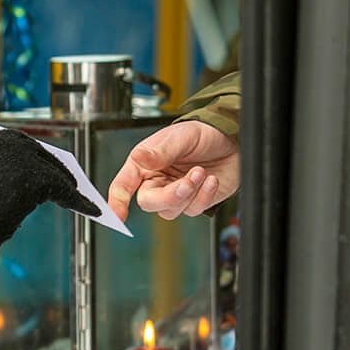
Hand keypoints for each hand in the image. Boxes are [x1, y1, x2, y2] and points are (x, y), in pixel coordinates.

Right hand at [0, 129, 100, 249]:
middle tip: (69, 184)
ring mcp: (24, 157)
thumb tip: (17, 185)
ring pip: (54, 172)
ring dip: (68, 185)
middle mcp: (8, 140)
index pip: (21, 148)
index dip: (37, 162)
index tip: (50, 169)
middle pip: (42, 156)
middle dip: (56, 171)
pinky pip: (64, 190)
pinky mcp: (39, 176)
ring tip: (79, 194)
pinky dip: (79, 201)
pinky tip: (90, 209)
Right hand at [106, 121, 239, 221]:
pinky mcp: (194, 202)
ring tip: (201, 172)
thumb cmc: (202, 134)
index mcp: (145, 164)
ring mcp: (175, 194)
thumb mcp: (180, 137)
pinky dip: (204, 196)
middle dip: (168, 196)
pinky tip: (211, 180)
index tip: (118, 215)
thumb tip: (139, 157)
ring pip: (171, 210)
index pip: (123, 185)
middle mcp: (157, 181)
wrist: (233, 140)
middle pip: (149, 203)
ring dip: (189, 193)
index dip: (117, 201)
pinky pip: (193, 210)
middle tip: (186, 182)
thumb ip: (159, 152)